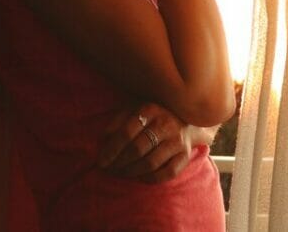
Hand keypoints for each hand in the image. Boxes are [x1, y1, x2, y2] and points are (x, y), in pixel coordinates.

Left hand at [96, 103, 211, 183]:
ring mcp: (177, 140)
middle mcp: (166, 123)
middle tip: (110, 169)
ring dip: (132, 172)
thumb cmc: (153, 114)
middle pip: (137, 149)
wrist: (187, 116)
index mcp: (150, 109)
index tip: (100, 162)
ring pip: (150, 163)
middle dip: (119, 163)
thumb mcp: (134, 109)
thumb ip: (117, 122)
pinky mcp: (186, 155)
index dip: (111, 150)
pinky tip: (140, 176)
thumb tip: (102, 142)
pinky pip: (167, 173)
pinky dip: (150, 179)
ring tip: (122, 173)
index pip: (126, 133)